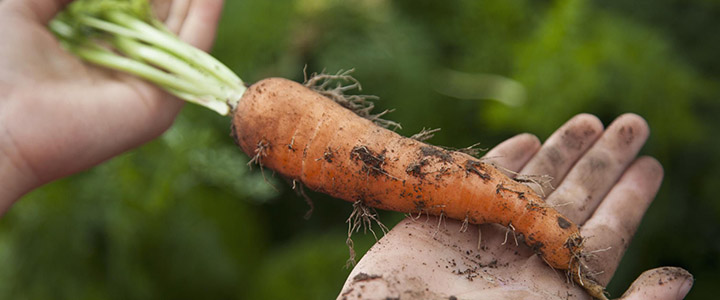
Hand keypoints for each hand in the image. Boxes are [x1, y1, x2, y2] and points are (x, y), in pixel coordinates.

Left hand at [0, 0, 223, 211]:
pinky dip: (206, 19)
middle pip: (163, 16)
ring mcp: (146, 85)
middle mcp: (122, 64)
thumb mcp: (25, 4)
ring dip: (196, 1)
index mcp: (92, 44)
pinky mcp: (160, 104)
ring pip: (182, 32)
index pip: (134, 7)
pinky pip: (191, 56)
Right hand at [339, 114, 692, 298]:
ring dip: (560, 151)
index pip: (605, 231)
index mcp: (557, 282)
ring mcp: (484, 235)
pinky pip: (476, 181)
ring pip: (531, 184)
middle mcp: (525, 255)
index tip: (652, 162)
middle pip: (574, 198)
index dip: (631, 197)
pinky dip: (502, 159)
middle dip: (602, 160)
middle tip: (631, 123)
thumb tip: (683, 275)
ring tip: (589, 120)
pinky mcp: (442, 220)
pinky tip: (526, 137)